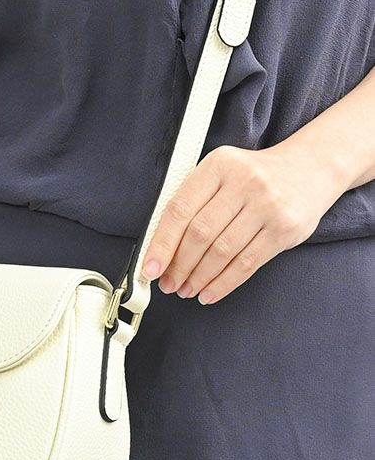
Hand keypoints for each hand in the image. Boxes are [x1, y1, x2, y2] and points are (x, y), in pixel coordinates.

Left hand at [140, 142, 347, 303]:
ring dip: (199, 278)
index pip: (180, 210)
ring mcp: (267, 205)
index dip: (161, 244)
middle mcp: (244, 182)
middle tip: (169, 284)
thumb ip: (193, 203)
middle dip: (179, 266)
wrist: (310, 168)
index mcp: (219, 165)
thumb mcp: (221, 174)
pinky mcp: (284, 229)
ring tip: (187, 290)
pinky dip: (223, 284)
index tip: (150, 269)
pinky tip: (209, 293)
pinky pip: (246, 264)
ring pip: (222, 252)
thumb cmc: (254, 177)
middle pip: (200, 234)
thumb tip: (161, 250)